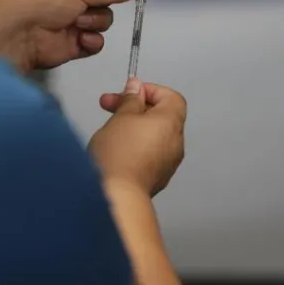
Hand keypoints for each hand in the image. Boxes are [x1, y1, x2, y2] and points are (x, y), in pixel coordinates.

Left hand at [0, 0, 150, 72]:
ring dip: (93, 22)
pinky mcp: (75, 40)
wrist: (20, 35)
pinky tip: (77, 40)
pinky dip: (90, 40)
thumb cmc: (45, 0)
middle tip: (93, 5)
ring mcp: (75, 18)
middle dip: (103, 3)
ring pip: (105, 19)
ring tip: (75, 23)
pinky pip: (97, 40)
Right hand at [89, 78, 186, 196]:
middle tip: (107, 106)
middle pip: (162, 116)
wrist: (117, 198)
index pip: (171, 97)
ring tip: (109, 130)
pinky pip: (150, 154)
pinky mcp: (157, 179)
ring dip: (134, 128)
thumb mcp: (121, 117)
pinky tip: (115, 151)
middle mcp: (176, 142)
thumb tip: (136, 86)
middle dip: (135, 108)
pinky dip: (135, 147)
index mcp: (171, 122)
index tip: (127, 93)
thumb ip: (131, 99)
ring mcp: (168, 163)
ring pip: (154, 136)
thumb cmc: (118, 151)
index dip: (150, 90)